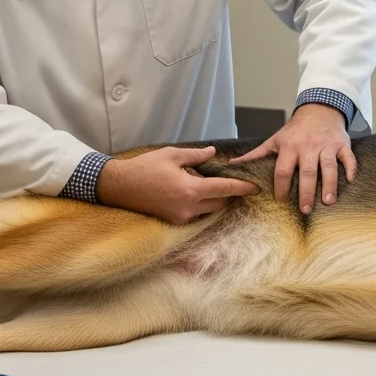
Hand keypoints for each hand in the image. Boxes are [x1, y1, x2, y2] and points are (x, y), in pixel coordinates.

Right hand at [96, 146, 258, 223]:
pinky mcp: (173, 222)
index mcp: (190, 190)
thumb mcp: (172, 155)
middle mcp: (188, 208)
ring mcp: (180, 218)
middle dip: (228, 194)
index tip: (256, 187)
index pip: (224, 190)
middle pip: (220, 203)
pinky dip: (200, 205)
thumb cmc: (144, 168)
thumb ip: (196, 155)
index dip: (242, 188)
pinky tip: (197, 193)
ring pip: (208, 211)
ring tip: (214, 186)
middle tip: (233, 181)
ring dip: (214, 200)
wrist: (118, 186)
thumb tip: (213, 153)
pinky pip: (195, 215)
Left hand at [229, 103, 355, 213]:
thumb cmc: (295, 130)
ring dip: (329, 184)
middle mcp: (308, 146)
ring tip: (328, 202)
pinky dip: (351, 169)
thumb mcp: (275, 139)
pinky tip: (350, 181)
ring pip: (329, 166)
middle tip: (305, 209)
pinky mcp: (342, 144)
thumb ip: (256, 154)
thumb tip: (233, 165)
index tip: (280, 200)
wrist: (319, 109)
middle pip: (306, 171)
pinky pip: (348, 157)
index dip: (280, 186)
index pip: (283, 169)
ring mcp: (327, 145)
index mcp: (289, 147)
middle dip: (306, 191)